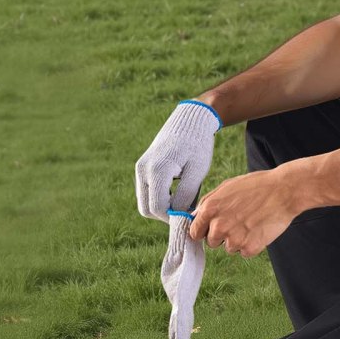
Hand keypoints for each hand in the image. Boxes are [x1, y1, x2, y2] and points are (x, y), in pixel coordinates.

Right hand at [135, 100, 221, 221]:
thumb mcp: (197, 171)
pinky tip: (177, 191)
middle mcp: (143, 170)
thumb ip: (186, 195)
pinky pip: (147, 191)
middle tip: (185, 211)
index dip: (172, 217)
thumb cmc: (198, 145)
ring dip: (162, 206)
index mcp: (157, 170)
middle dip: (165, 215)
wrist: (191, 121)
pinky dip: (159, 197)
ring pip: (145, 202)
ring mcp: (140, 168)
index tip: (189, 217)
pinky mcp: (142, 167)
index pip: (157, 208)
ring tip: (184, 199)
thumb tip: (178, 216)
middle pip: (146, 209)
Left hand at [189, 168, 297, 256]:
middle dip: (222, 234)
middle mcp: (219, 226)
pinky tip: (260, 229)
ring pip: (229, 248)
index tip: (211, 229)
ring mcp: (234, 239)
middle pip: (212, 242)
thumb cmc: (257, 185)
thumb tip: (196, 217)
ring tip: (252, 222)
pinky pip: (245, 252)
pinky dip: (252, 244)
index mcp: (210, 209)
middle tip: (239, 221)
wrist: (284, 191)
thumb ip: (208, 203)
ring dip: (239, 239)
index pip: (194, 232)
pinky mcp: (250, 248)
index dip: (204, 230)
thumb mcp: (227, 187)